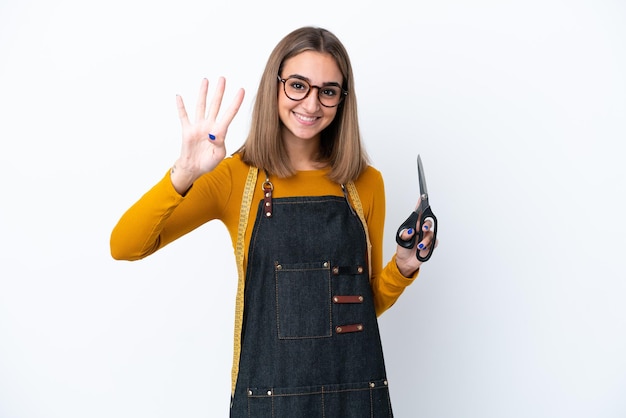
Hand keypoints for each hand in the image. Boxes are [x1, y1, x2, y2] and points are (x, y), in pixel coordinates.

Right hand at [171, 77, 244, 193]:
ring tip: (205, 80)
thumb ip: (218, 145)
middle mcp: (210, 125)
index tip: (241, 90)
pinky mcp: (187, 130)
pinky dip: (181, 107)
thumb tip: (212, 134)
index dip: (236, 102)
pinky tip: (179, 97)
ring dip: (203, 93)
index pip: (229, 113)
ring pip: (201, 106)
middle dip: (219, 92)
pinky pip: (183, 117)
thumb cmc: (209, 162)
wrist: (195, 169)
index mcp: (220, 131)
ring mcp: (198, 127)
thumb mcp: (218, 156)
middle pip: (215, 105)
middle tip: (222, 78)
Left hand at [395, 197, 437, 276]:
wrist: (406, 262)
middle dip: (427, 224)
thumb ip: (405, 235)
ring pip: (431, 233)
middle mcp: (421, 230)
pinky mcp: (430, 245)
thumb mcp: (400, 240)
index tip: (422, 197)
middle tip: (423, 228)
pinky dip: (429, 245)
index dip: (420, 205)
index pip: (418, 213)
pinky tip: (423, 248)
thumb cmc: (403, 249)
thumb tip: (411, 231)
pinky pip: (434, 242)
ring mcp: (426, 237)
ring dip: (426, 239)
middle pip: (428, 222)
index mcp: (414, 225)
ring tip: (420, 245)